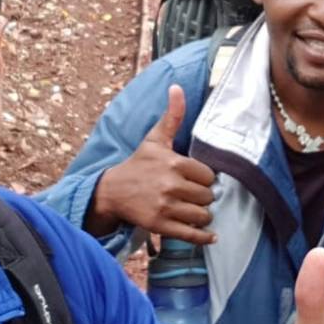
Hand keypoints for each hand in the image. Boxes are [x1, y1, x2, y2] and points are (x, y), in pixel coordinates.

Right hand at [87, 84, 216, 243]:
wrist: (112, 190)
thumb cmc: (139, 164)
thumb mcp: (155, 139)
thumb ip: (172, 115)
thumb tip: (177, 87)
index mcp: (174, 164)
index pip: (209, 176)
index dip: (204, 179)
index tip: (195, 179)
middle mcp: (171, 186)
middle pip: (208, 196)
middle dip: (203, 197)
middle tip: (193, 195)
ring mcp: (165, 208)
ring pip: (202, 215)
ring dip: (203, 215)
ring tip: (194, 210)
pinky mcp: (160, 226)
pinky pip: (191, 235)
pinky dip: (204, 236)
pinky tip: (210, 235)